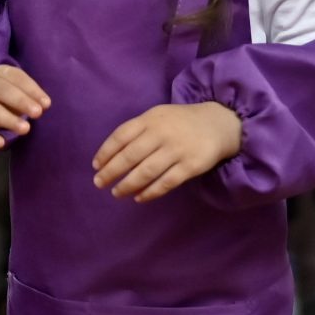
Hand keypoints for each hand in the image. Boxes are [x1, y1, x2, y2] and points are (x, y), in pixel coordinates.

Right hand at [0, 65, 50, 149]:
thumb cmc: (0, 99)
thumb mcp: (14, 94)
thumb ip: (28, 98)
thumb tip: (43, 105)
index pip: (15, 77)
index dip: (31, 89)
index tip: (46, 104)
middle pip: (1, 90)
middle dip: (20, 101)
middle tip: (38, 113)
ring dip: (7, 118)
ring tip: (25, 129)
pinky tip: (1, 143)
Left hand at [91, 101, 241, 199]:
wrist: (218, 124)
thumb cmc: (179, 123)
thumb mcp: (157, 116)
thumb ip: (137, 131)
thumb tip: (111, 155)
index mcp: (150, 120)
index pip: (121, 136)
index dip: (106, 152)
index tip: (96, 166)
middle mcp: (162, 134)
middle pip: (131, 155)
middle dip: (111, 171)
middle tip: (99, 183)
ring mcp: (177, 150)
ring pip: (146, 171)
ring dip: (128, 184)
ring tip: (116, 193)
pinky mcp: (191, 166)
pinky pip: (166, 183)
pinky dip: (150, 192)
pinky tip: (139, 197)